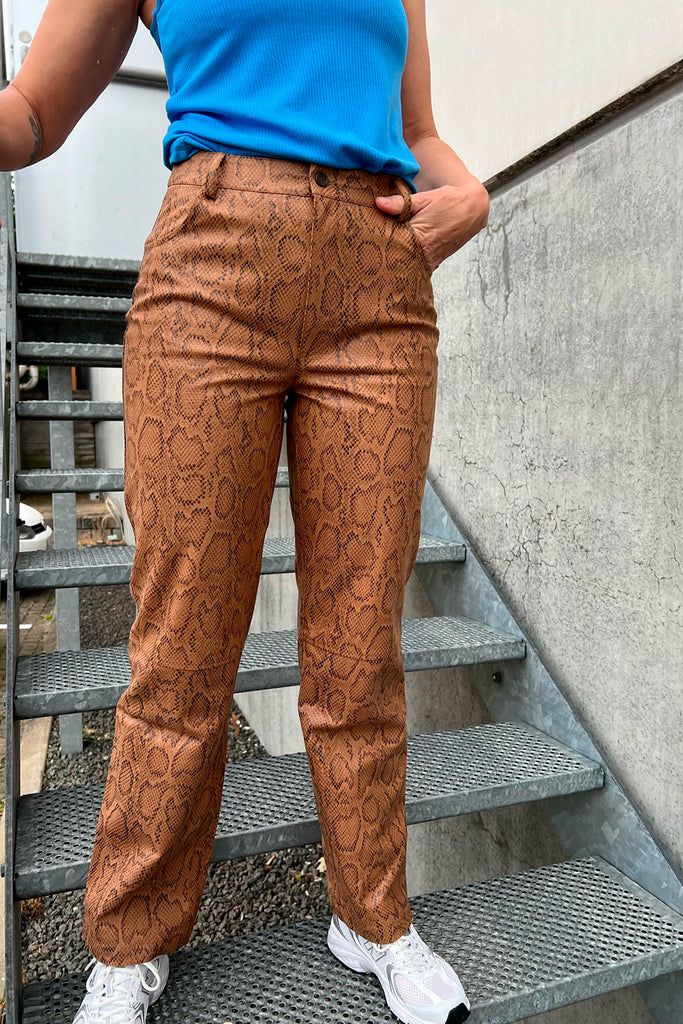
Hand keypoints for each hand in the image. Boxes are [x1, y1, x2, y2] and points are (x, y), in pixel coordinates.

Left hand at [375, 178, 489, 271]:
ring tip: (381, 257)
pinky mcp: (435, 263)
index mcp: (420, 239)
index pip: (392, 248)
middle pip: (398, 261)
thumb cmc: (449, 202)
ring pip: (407, 266)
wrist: (474, 209)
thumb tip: (378, 203)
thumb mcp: (424, 199)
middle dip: (385, 257)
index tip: (368, 246)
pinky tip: (398, 258)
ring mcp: (432, 262)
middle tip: (370, 254)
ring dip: (396, 261)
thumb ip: (400, 203)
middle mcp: (426, 254)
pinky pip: (416, 267)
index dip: (379, 247)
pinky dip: (407, 263)